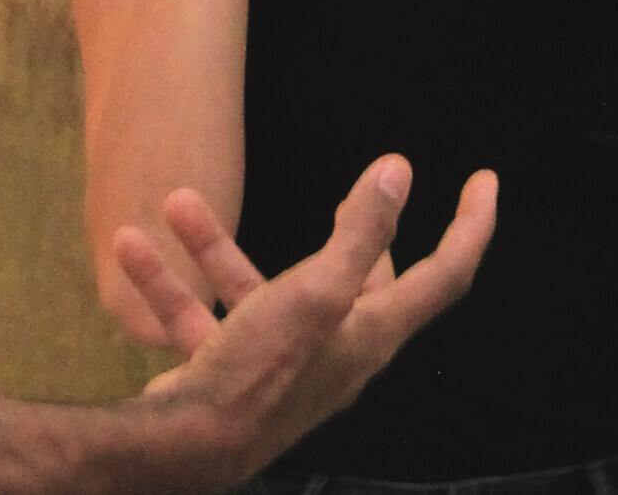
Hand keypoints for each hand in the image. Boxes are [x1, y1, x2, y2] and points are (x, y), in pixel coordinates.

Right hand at [121, 156, 497, 483]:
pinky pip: (202, 316)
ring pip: (256, 290)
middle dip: (357, 236)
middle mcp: (336, 350)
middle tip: (354, 192)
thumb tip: (399, 171)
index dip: (470, 227)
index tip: (485, 180)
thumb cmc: (263, 371)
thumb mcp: (316, 292)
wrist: (188, 445)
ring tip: (178, 201)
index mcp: (373, 331)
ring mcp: (280, 363)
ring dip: (215, 246)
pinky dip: (169, 283)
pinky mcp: (230, 372)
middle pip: (363, 285)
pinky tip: (132, 248)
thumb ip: (359, 232)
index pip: (444, 275)